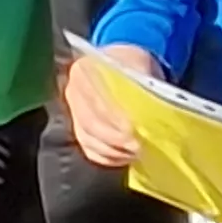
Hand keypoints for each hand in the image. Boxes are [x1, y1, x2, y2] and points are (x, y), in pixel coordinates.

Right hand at [63, 43, 159, 169]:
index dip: (115, 119)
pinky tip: (127, 156)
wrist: (125, 64)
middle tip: (140, 147)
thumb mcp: (140, 66)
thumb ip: (141, 85)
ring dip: (115, 151)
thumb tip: (149, 114)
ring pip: (89, 140)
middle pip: (91, 124)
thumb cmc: (135, 65)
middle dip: (117, 139)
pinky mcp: (80, 130)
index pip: (96, 101)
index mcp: (84, 71)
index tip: (135, 132)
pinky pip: (91, 151)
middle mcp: (72, 92)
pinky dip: (109, 158)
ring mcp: (74, 113)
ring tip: (137, 152)